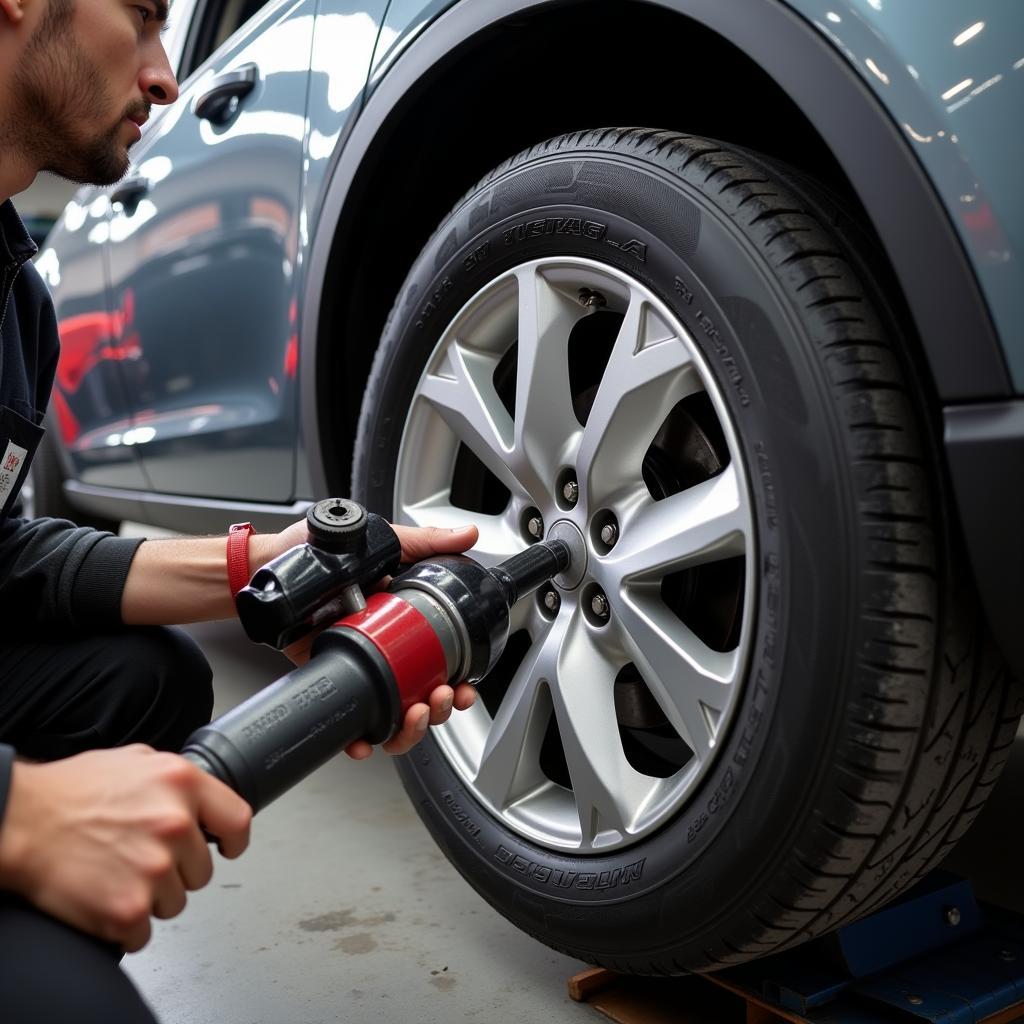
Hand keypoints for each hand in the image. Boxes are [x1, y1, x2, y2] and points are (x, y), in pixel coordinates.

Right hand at [0, 746, 251, 950]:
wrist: (21, 821)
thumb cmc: (70, 791)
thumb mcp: (136, 760)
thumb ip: (175, 777)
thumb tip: (199, 796)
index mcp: (182, 784)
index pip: (238, 820)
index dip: (232, 839)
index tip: (225, 847)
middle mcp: (175, 825)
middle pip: (202, 870)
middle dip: (177, 869)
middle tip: (140, 856)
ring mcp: (154, 870)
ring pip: (176, 901)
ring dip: (151, 895)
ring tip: (118, 872)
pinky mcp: (128, 909)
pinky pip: (144, 932)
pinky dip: (125, 924)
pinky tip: (105, 896)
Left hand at [269, 516, 479, 758]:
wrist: (274, 566)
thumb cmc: (323, 552)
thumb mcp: (384, 543)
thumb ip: (427, 542)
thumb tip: (468, 536)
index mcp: (407, 625)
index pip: (443, 662)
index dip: (458, 682)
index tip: (463, 687)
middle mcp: (388, 652)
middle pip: (425, 696)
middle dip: (440, 708)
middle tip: (438, 698)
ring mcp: (361, 669)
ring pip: (395, 714)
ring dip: (410, 727)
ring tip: (411, 714)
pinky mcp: (334, 680)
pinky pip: (352, 719)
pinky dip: (362, 739)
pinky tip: (366, 742)